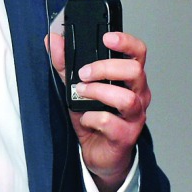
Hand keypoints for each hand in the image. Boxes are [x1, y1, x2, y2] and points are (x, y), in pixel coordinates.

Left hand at [47, 30, 150, 191]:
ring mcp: (134, 116)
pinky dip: (92, 118)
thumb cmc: (94, 118)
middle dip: (105, 68)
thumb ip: (65, 64)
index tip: (107, 38)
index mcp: (128, 78)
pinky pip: (111, 123)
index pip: (138, 53)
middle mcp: (138, 94)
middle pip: (135, 71)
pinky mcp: (126, 136)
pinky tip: (86, 119)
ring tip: (82, 93)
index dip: (126, 42)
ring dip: (99, 92)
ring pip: (127, 98)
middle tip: (84, 73)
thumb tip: (53, 40)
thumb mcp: (76, 88)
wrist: (99, 153)